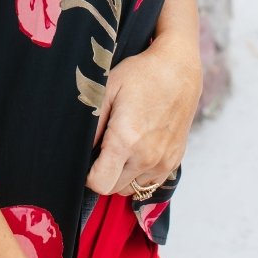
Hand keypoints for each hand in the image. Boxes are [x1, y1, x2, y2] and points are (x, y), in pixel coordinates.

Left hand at [86, 31, 202, 196]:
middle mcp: (147, 157)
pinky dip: (140, 174)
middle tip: (102, 149)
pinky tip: (137, 151)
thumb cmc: (141, 75)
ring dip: (122, 176)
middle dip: (103, 174)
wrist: (178, 69)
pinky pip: (151, 183)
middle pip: (114, 189)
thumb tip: (79, 150)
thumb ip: (91, 125)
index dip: (87, 176)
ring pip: (133, 189)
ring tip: (121, 149)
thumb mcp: (106, 90)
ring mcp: (164, 161)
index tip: (87, 161)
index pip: (99, 184)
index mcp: (126, 140)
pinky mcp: (175, 160)